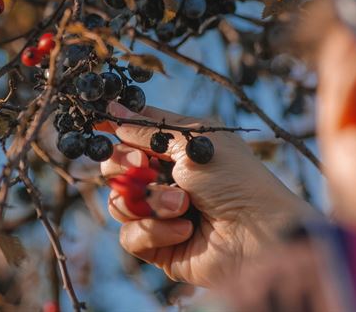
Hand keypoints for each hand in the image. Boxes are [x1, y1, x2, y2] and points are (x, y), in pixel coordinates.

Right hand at [101, 102, 315, 286]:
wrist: (258, 234)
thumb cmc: (235, 180)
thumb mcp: (192, 142)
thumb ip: (149, 129)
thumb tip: (112, 109)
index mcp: (177, 149)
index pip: (133, 133)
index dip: (114, 128)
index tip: (97, 125)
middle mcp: (165, 178)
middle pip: (114, 167)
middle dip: (125, 165)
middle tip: (144, 165)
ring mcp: (160, 213)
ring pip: (118, 202)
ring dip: (149, 201)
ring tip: (182, 205)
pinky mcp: (158, 245)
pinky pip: (130, 236)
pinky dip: (155, 231)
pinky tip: (184, 230)